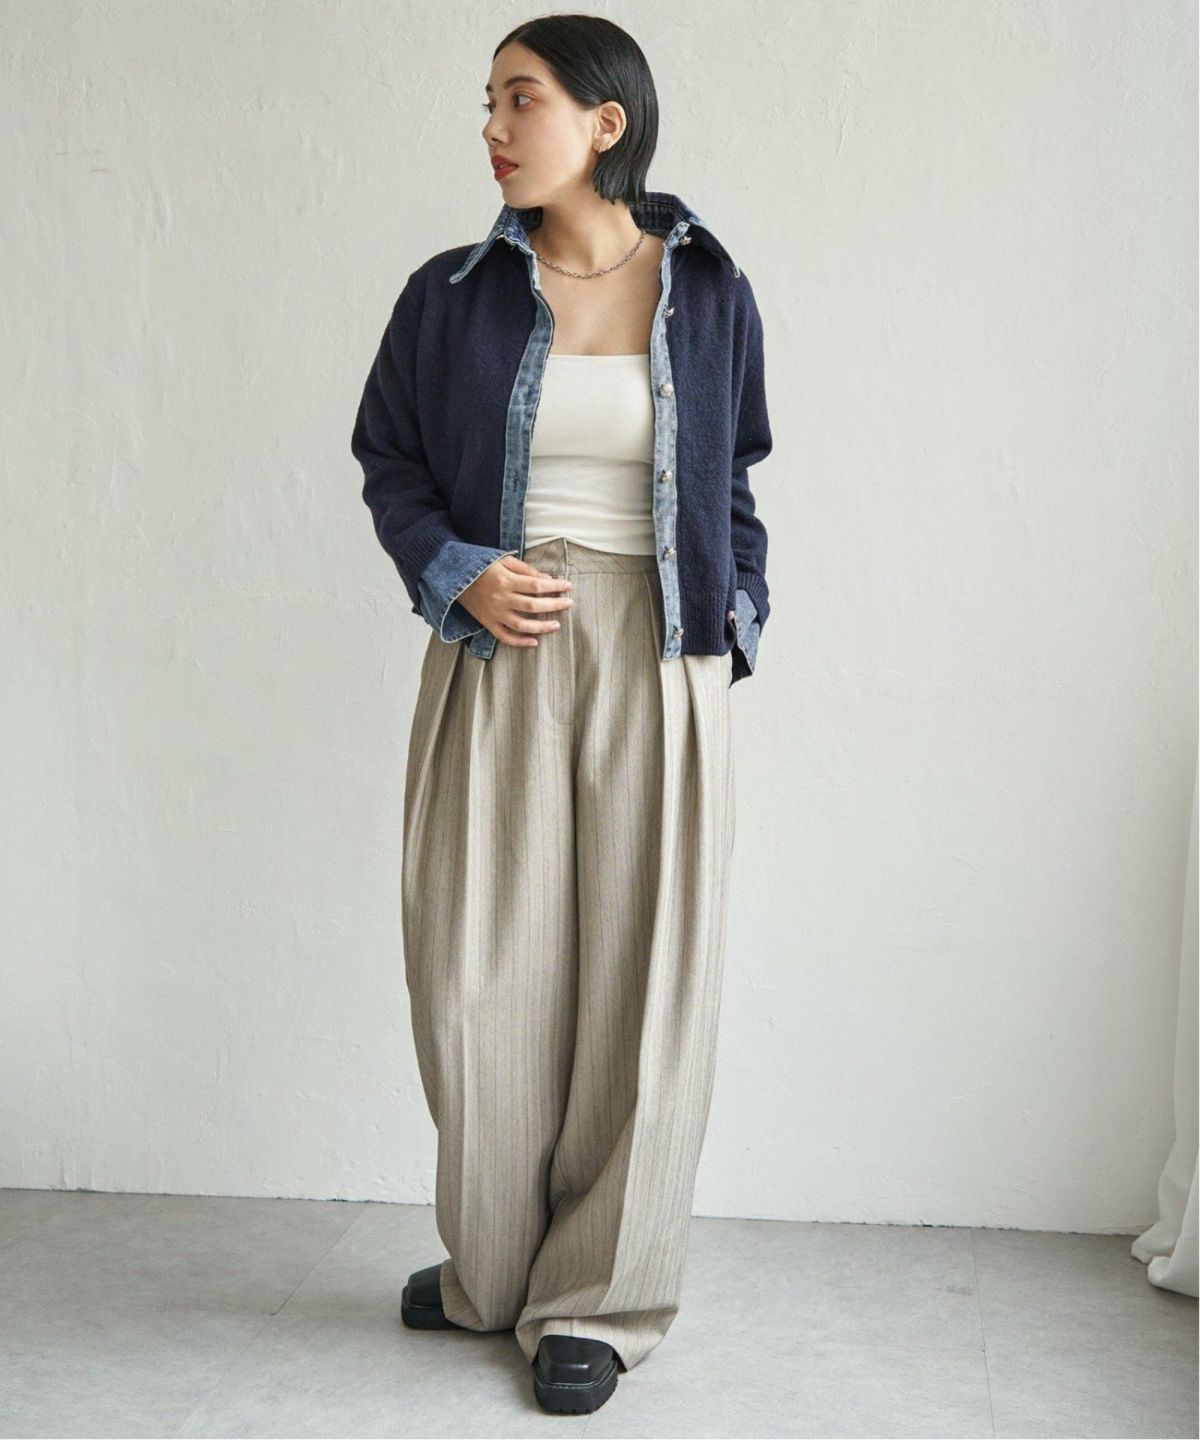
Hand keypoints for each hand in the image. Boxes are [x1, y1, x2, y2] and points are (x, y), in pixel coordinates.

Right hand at [458, 555, 573, 646]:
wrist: (453, 577)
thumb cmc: (482, 567)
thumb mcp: (503, 561)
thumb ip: (526, 570)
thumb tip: (547, 580)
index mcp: (505, 580)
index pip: (536, 585)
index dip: (555, 587)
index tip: (568, 586)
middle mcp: (500, 598)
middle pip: (532, 606)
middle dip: (554, 605)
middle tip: (568, 604)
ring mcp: (494, 613)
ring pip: (522, 625)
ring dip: (541, 627)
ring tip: (556, 625)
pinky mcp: (488, 623)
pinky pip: (505, 637)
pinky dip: (520, 642)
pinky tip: (534, 642)